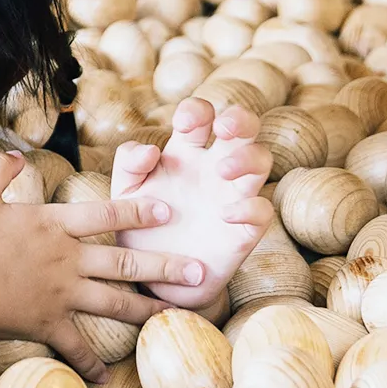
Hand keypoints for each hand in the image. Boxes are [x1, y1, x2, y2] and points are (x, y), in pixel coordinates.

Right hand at [0, 151, 206, 380]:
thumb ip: (0, 169)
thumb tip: (18, 155)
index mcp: (53, 225)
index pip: (105, 214)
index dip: (138, 210)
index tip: (169, 211)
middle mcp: (67, 259)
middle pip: (124, 260)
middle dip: (164, 265)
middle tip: (199, 271)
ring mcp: (61, 294)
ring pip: (114, 302)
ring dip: (146, 308)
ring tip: (173, 313)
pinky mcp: (48, 323)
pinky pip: (77, 346)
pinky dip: (91, 362)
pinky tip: (105, 376)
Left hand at [112, 99, 272, 308]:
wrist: (151, 276)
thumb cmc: (138, 224)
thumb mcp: (124, 191)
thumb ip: (128, 163)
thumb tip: (151, 149)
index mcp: (183, 153)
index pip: (200, 115)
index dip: (197, 111)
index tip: (184, 125)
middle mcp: (212, 169)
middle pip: (243, 128)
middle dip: (239, 119)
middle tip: (223, 130)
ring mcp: (231, 197)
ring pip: (261, 160)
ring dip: (247, 158)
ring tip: (222, 170)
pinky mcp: (242, 231)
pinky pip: (263, 211)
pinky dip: (251, 207)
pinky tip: (225, 214)